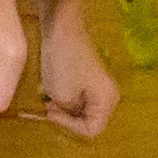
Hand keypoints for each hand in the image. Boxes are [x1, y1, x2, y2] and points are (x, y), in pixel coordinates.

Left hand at [36, 0, 119, 139]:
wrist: (61, 28)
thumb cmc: (63, 62)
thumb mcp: (62, 95)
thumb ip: (68, 113)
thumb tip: (69, 113)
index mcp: (107, 100)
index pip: (92, 130)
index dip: (69, 125)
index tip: (51, 111)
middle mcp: (109, 95)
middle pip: (89, 120)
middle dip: (67, 117)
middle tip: (49, 107)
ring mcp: (99, 85)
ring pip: (81, 110)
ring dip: (64, 108)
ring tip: (48, 98)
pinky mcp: (88, 77)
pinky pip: (78, 97)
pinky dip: (65, 98)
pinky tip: (52, 89)